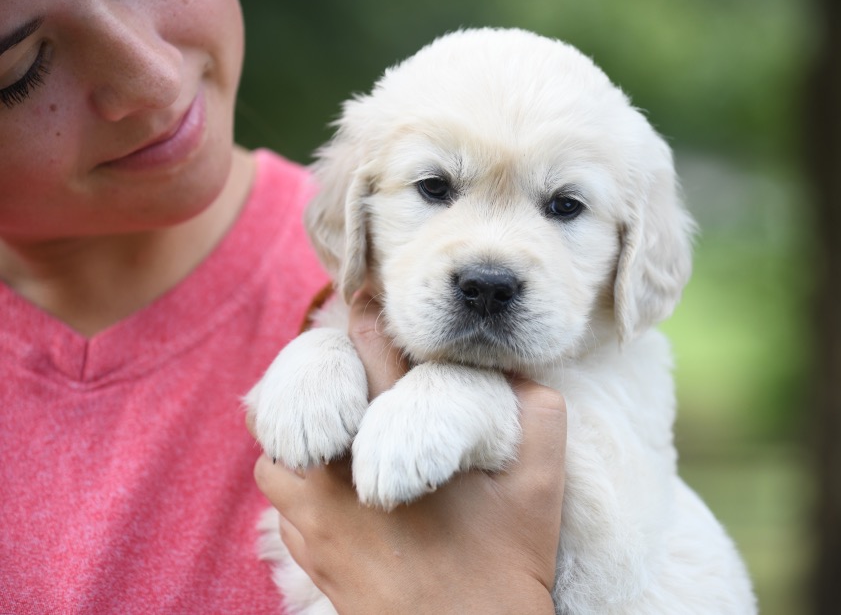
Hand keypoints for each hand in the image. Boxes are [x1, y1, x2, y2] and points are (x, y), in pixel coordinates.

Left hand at [252, 289, 566, 614]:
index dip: (368, 317)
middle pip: (304, 395)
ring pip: (276, 453)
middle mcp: (343, 474)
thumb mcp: (542, 485)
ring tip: (335, 430)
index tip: (367, 297)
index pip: (371, 353)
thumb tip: (516, 371)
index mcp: (396, 441)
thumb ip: (538, 414)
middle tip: (346, 362)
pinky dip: (298, 484)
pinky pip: (280, 505)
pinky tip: (333, 485)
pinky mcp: (312, 557)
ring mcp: (318, 520)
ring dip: (300, 433)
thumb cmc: (506, 566)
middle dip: (323, 368)